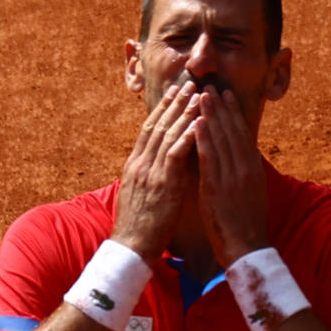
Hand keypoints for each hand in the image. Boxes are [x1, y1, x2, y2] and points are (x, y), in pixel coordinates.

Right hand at [109, 82, 203, 254]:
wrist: (131, 246)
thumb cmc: (139, 226)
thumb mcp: (140, 195)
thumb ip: (149, 176)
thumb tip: (160, 165)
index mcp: (134, 166)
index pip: (148, 130)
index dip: (162, 110)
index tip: (174, 93)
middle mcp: (140, 164)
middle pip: (157, 125)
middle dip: (174, 103)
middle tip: (188, 84)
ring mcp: (149, 172)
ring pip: (166, 134)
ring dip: (183, 112)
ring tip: (198, 94)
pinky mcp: (162, 184)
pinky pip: (175, 154)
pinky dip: (187, 135)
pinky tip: (199, 122)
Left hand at [194, 80, 271, 266]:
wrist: (247, 250)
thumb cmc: (247, 228)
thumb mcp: (252, 196)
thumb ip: (244, 176)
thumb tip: (241, 161)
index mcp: (254, 171)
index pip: (243, 135)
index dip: (234, 114)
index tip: (226, 96)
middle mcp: (245, 170)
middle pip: (233, 132)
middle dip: (221, 108)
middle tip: (211, 87)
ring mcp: (232, 178)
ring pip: (221, 140)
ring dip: (210, 115)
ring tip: (201, 95)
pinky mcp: (218, 188)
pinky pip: (210, 158)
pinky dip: (203, 138)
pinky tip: (196, 122)